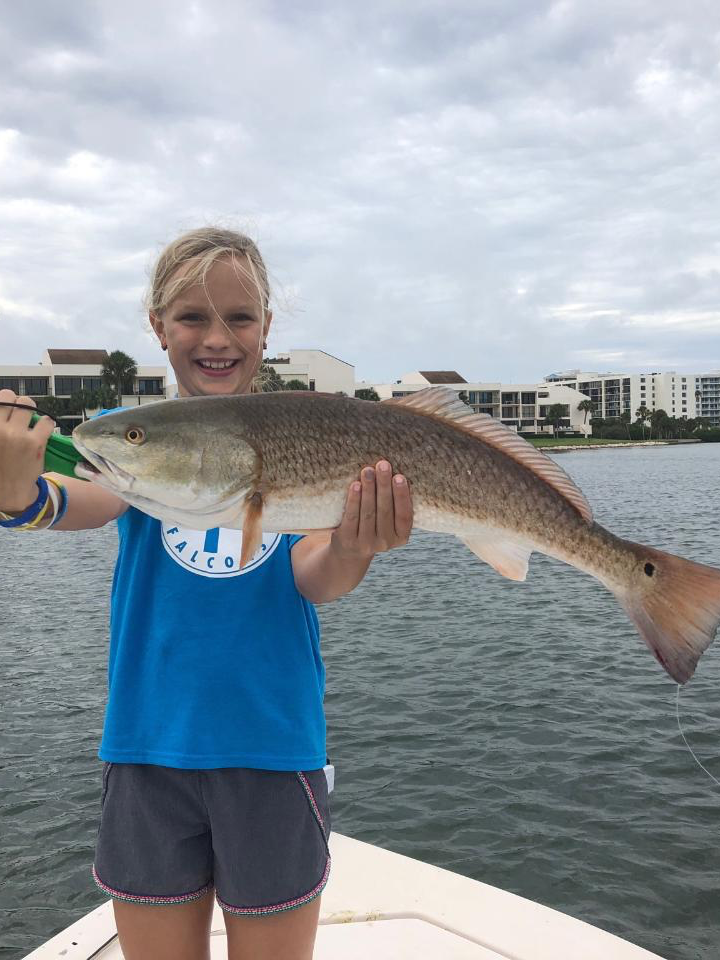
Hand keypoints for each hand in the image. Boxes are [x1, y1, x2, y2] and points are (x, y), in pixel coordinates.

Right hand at [0, 390, 54, 511]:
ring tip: (29, 422)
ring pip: (28, 404)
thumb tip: (6, 404)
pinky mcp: (34, 443)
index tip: (7, 410)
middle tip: (18, 414)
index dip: (4, 402)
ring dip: (30, 410)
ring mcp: (16, 434)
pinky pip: (46, 422)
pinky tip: (41, 432)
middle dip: (16, 403)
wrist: (7, 492)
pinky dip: (46, 424)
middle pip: (10, 396)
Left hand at [330, 459, 412, 561]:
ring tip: (368, 470)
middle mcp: (385, 542)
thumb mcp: (389, 520)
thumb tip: (398, 471)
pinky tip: (355, 485)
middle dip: (384, 486)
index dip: (402, 496)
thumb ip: (394, 503)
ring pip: (368, 512)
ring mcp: (366, 544)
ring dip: (368, 489)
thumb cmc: (373, 524)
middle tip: (383, 465)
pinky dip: (353, 500)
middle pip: (385, 511)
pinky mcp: (348, 541)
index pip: (404, 515)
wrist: (349, 550)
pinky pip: (351, 517)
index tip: (400, 476)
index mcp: (401, 536)